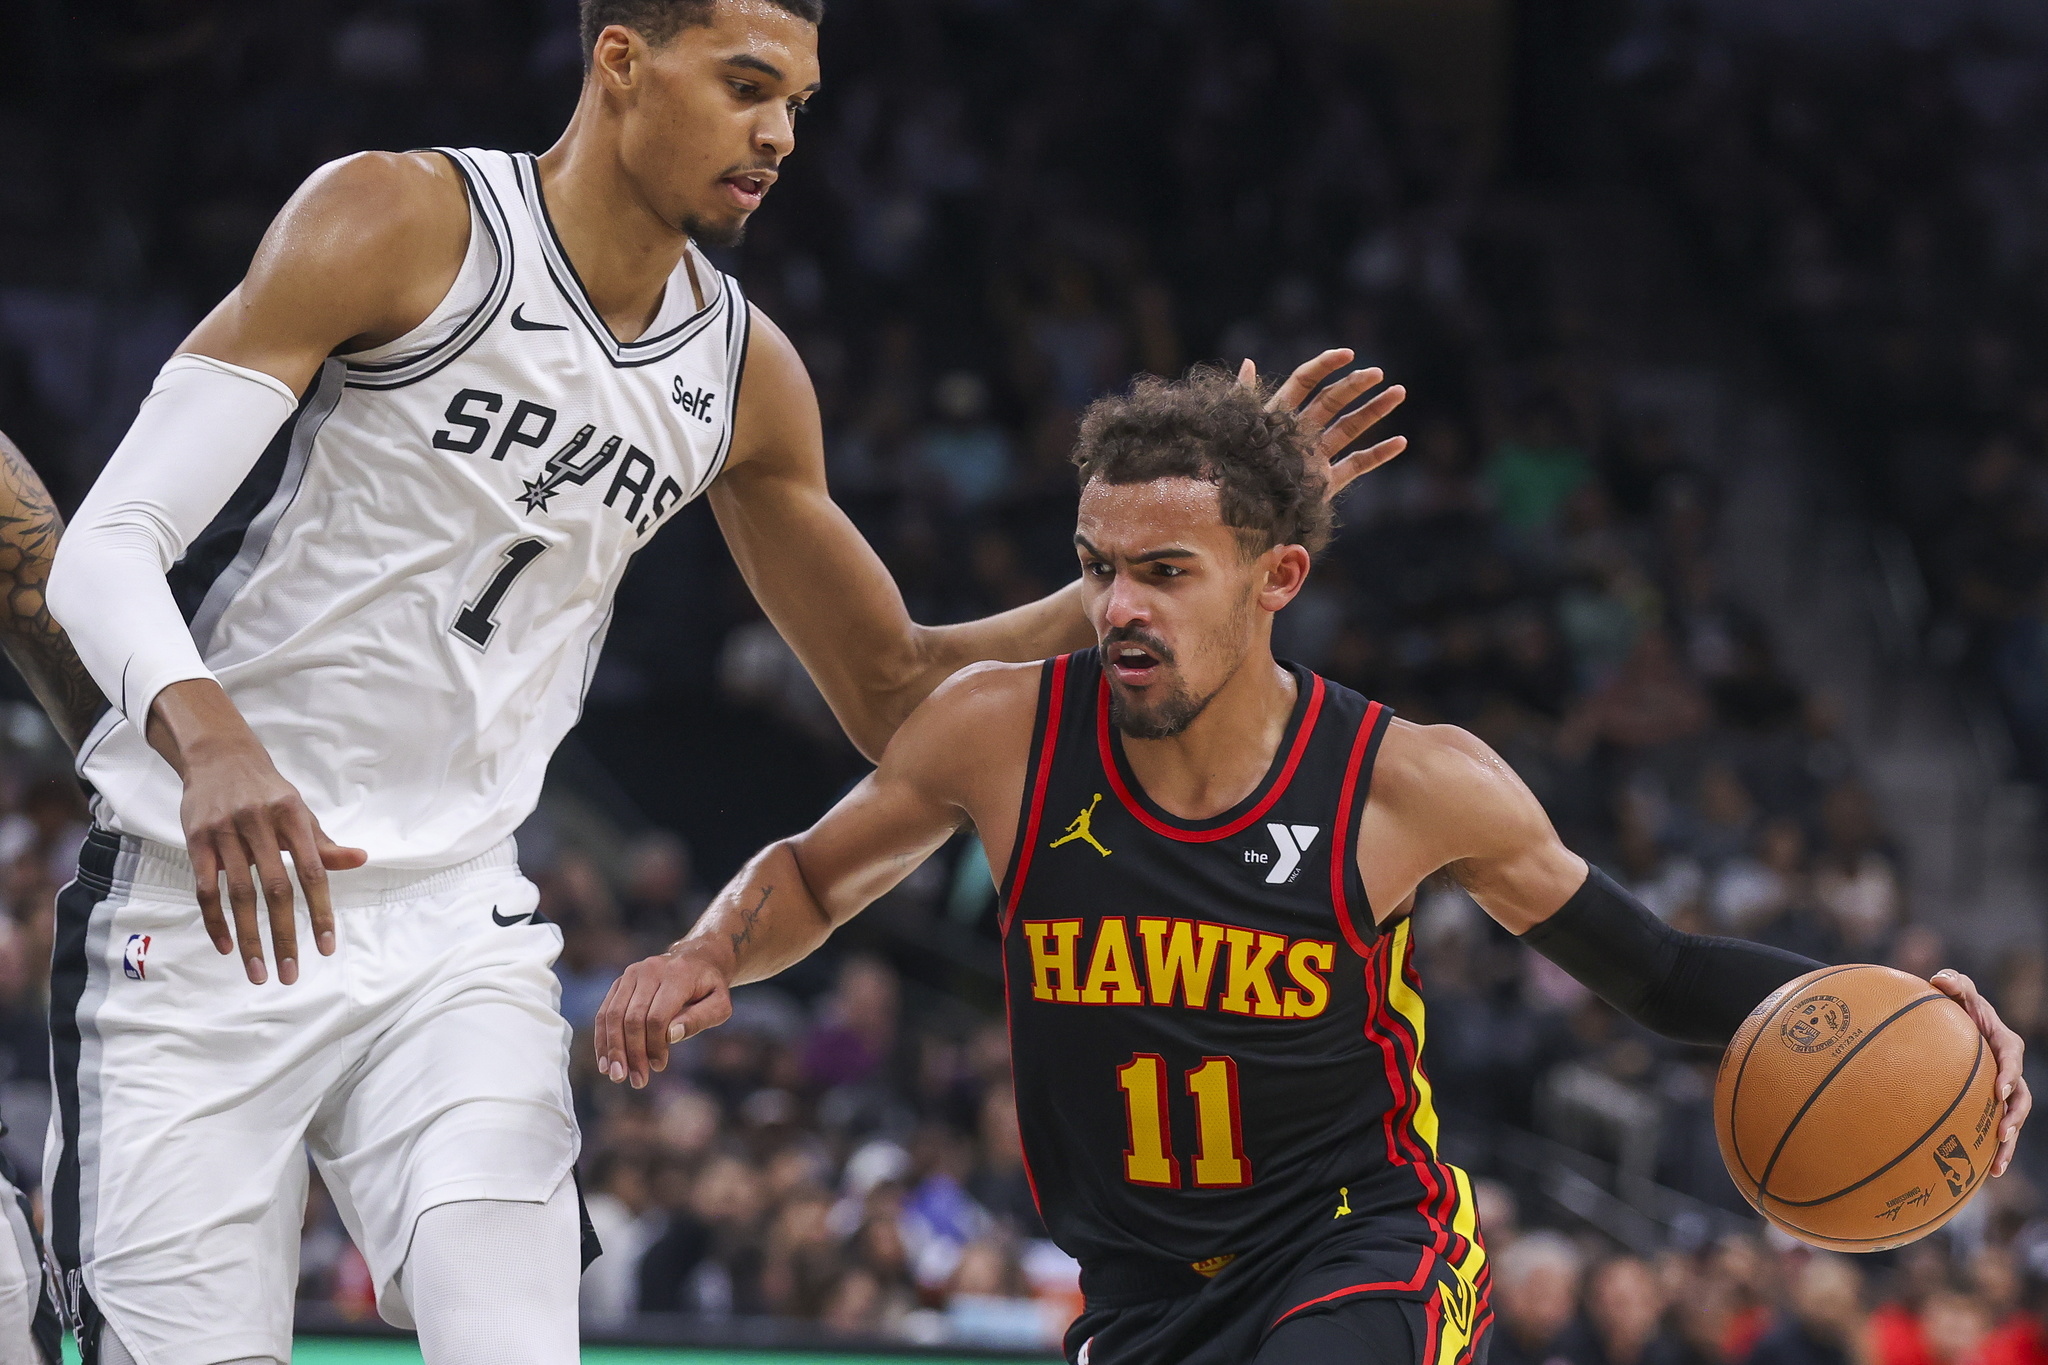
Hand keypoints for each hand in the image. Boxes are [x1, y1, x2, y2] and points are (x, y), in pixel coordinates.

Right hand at [152, 679, 366, 984]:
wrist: (219, 757)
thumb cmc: (268, 792)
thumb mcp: (300, 812)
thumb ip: (324, 843)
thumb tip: (361, 860)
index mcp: (293, 817)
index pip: (312, 873)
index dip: (320, 911)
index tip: (326, 947)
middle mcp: (259, 824)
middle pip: (275, 890)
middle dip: (284, 936)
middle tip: (291, 974)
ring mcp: (225, 832)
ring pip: (239, 895)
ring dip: (249, 938)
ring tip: (259, 972)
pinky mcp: (195, 840)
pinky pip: (205, 889)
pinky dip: (216, 921)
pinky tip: (227, 947)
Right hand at [594, 945, 735, 1087]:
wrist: (695, 960)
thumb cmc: (709, 989)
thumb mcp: (719, 1004)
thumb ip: (699, 1019)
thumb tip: (671, 1036)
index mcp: (677, 975)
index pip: (657, 1016)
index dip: (654, 1045)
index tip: (659, 1067)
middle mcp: (650, 970)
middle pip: (632, 1018)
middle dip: (632, 1053)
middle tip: (636, 1081)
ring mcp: (631, 974)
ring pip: (613, 1015)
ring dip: (613, 1049)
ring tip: (617, 1076)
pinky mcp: (620, 982)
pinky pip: (605, 1012)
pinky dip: (603, 1039)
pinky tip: (605, 1062)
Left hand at [1240, 349, 1407, 498]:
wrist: (1235, 518)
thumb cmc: (1230, 474)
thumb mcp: (1236, 432)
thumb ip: (1243, 397)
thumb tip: (1248, 363)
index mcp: (1279, 414)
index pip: (1305, 381)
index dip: (1325, 365)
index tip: (1348, 354)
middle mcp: (1302, 432)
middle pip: (1333, 400)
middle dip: (1355, 384)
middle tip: (1377, 373)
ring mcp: (1317, 456)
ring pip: (1351, 427)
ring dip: (1374, 410)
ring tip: (1398, 392)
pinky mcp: (1327, 482)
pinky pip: (1357, 465)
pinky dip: (1379, 454)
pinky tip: (1400, 442)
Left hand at [1932, 968, 2031, 1175]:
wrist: (1952, 1023)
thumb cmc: (1957, 1003)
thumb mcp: (1957, 989)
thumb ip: (1954, 983)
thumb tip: (1940, 978)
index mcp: (2005, 1043)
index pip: (2012, 1057)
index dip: (2010, 1074)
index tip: (1999, 1091)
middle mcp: (2009, 1070)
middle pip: (2020, 1098)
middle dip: (2014, 1117)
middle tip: (2003, 1133)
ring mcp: (2001, 1090)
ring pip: (2011, 1120)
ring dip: (2007, 1143)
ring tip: (1997, 1167)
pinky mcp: (1988, 1104)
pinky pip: (1993, 1129)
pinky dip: (1990, 1149)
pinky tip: (1981, 1174)